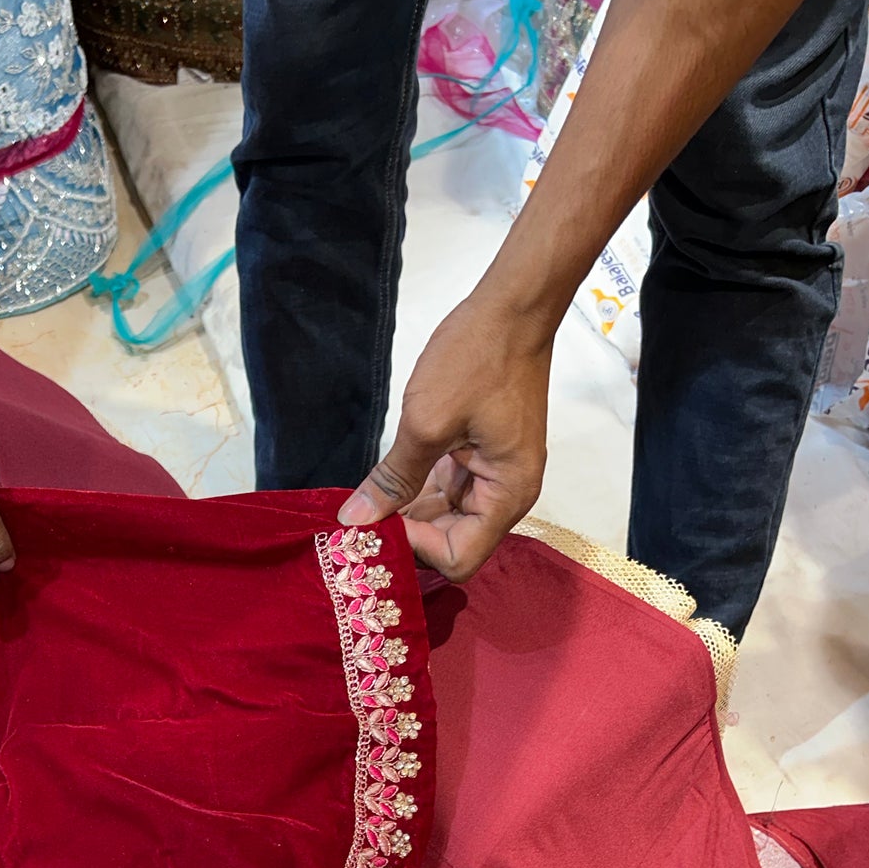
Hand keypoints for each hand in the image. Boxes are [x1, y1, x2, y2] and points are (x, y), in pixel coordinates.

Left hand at [338, 289, 550, 581]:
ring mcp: (493, 477)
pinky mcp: (479, 458)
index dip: (416, 549)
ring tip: (365, 504)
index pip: (459, 558)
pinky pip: (445, 491)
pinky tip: (383, 485)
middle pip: (451, 544)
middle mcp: (505, 495)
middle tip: (360, 522)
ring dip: (407, 516)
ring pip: (444, 519)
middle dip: (407, 537)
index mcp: (507, 494)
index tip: (378, 524)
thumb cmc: (477, 358)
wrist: (513, 308)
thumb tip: (356, 520)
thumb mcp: (426, 421)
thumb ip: (392, 478)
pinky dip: (416, 493)